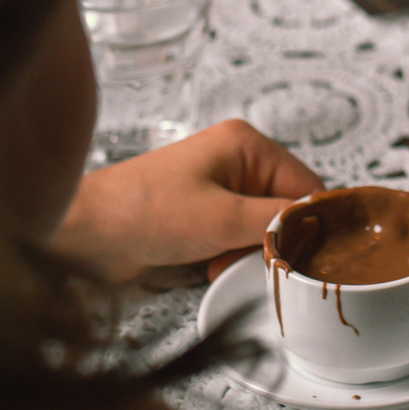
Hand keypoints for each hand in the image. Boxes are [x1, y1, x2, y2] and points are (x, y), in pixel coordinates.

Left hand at [48, 120, 322, 283]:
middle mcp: (235, 161)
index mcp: (245, 145)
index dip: (310, 223)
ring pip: (263, 228)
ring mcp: (218, 188)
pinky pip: (238, 238)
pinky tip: (209, 264)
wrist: (87, 235)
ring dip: (250, 253)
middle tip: (255, 260)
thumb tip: (322, 228)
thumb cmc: (144, 213)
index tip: (309, 255)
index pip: (306, 185)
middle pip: (286, 208)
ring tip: (221, 261)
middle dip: (274, 241)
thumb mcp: (223, 218)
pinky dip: (231, 256)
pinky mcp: (203, 213)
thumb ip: (279, 222)